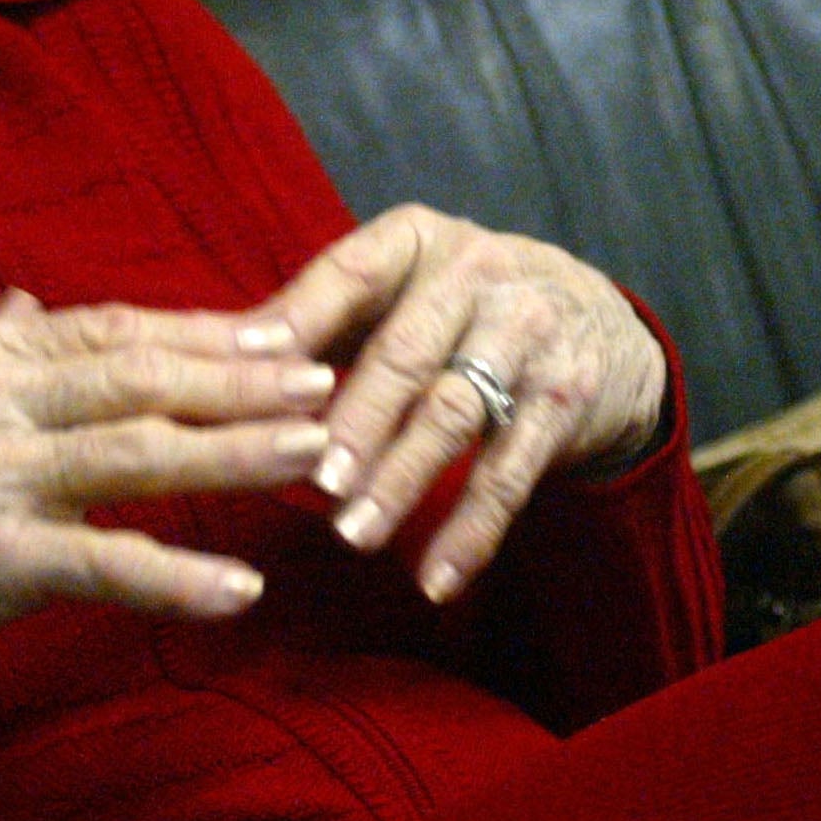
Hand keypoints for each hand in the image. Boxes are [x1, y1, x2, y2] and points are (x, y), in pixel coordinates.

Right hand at [0, 291, 337, 722]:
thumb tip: (35, 301)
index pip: (116, 330)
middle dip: (243, 379)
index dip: (207, 333)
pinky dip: (179, 578)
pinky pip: (105, 565)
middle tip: (325, 381)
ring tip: (314, 452)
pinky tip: (242, 590)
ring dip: (237, 454)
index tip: (285, 334)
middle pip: (142, 379)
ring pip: (141, 456)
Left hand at [247, 206, 665, 606]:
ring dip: (402, 479)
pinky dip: (472, 531)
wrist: (600, 325)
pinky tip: (436, 579)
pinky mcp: (565, 399)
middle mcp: (478, 275)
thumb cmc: (462, 310)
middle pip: (406, 352)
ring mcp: (528, 336)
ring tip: (355, 535)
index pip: (350, 272)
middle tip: (313, 479)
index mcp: (417, 241)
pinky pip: (511, 472)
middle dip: (356, 418)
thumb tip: (220, 358)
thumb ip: (322, 317)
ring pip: (454, 414)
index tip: (247, 365)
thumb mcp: (402, 287)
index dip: (300, 318)